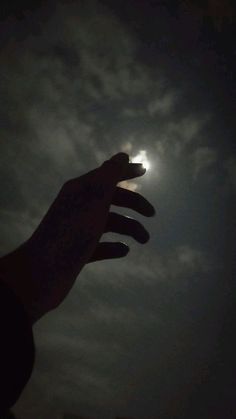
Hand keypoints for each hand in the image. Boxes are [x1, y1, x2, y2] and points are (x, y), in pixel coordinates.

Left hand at [0, 153, 154, 322]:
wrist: (45, 271)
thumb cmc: (73, 230)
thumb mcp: (94, 198)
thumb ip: (109, 175)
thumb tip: (122, 156)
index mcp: (81, 190)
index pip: (107, 175)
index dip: (125, 171)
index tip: (145, 170)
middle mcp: (80, 207)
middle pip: (112, 199)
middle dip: (134, 204)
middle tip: (151, 214)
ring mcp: (79, 230)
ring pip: (109, 224)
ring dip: (129, 229)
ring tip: (144, 240)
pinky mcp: (79, 251)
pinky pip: (101, 246)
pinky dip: (114, 247)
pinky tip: (124, 250)